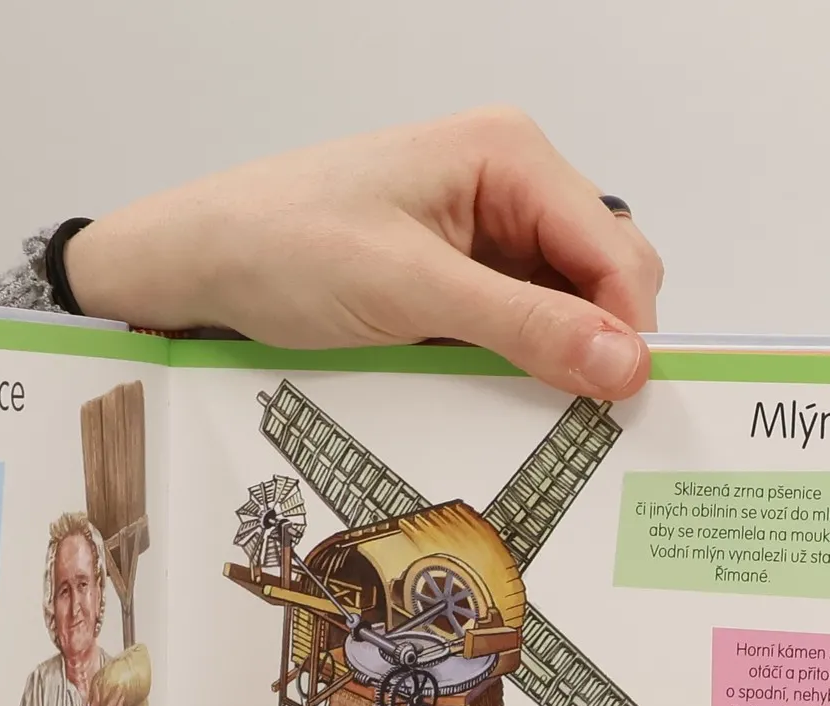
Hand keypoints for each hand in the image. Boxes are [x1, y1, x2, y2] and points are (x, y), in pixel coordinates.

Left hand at [66, 107, 661, 398]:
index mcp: (510, 155)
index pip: (614, 247)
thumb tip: (625, 362)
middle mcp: (509, 183)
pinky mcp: (453, 278)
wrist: (198, 263)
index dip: (631, 329)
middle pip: (600, 277)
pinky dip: (517, 365)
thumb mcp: (411, 293)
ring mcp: (482, 232)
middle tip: (584, 426)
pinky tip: (501, 400)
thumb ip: (523, 326)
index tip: (625, 407)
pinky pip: (514, 326)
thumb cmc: (285, 247)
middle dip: (600, 345)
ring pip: (562, 308)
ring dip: (557, 362)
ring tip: (539, 419)